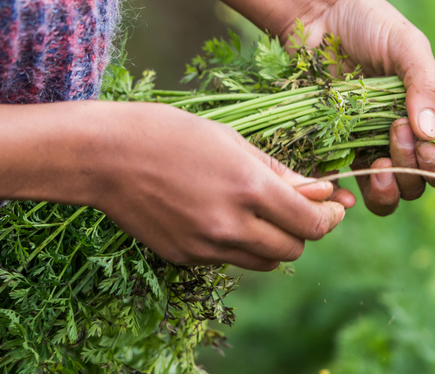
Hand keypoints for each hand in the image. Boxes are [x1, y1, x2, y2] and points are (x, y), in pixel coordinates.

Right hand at [0, 98, 346, 270]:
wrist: (102, 156)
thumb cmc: (167, 133)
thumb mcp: (231, 141)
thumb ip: (279, 173)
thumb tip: (319, 191)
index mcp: (247, 189)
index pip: (312, 225)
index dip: (329, 217)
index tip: (332, 205)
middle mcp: (230, 226)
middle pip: (293, 249)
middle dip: (303, 231)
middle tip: (298, 208)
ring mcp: (204, 247)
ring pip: (263, 262)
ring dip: (273, 242)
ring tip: (259, 212)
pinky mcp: (183, 258)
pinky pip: (227, 260)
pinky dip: (236, 244)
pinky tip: (217, 215)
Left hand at [224, 0, 434, 215]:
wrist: (315, 15)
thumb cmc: (367, 23)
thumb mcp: (406, 45)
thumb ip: (425, 83)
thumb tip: (431, 133)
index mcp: (427, 116)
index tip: (426, 143)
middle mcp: (401, 138)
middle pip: (419, 183)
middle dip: (413, 170)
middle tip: (396, 133)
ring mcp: (366, 148)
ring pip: (386, 195)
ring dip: (387, 190)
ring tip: (377, 166)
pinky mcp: (333, 152)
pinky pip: (343, 188)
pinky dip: (347, 195)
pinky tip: (345, 188)